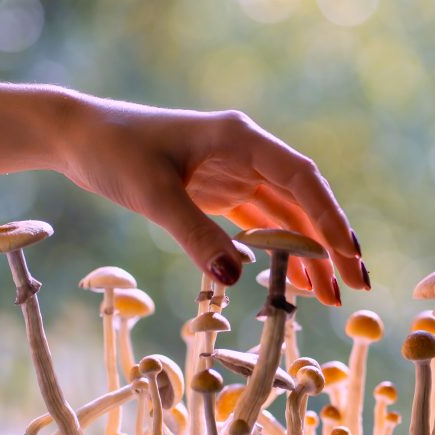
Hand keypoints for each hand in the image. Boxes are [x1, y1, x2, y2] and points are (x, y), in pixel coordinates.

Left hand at [58, 95, 366, 304]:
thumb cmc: (113, 151)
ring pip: (288, 216)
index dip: (330, 220)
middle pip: (304, 201)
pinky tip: (294, 280)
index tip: (349, 258)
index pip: (302, 180)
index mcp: (241, 139)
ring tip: (331, 296)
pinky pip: (262, 224)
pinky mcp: (221, 191)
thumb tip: (236, 280)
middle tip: (356, 286)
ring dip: (310, 253)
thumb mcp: (152, 194)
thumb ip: (195, 235)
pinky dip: (280, 251)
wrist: (77, 137)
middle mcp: (249, 153)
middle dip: (332, 243)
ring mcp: (237, 173)